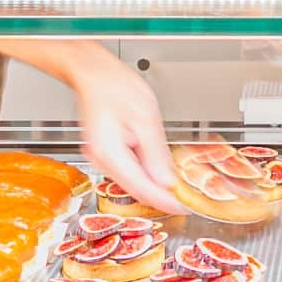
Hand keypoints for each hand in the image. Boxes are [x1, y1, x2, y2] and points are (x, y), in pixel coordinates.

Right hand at [68, 51, 179, 212]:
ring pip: (132, 181)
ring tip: (178, 187)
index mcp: (110, 153)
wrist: (94, 73)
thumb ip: (157, 154)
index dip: (167, 201)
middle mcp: (102, 160)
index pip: (143, 188)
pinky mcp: (105, 152)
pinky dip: (145, 174)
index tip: (186, 207)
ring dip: (154, 186)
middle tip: (187, 201)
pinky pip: (127, 170)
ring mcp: (101, 157)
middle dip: (162, 197)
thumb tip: (167, 182)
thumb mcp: (145, 118)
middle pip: (136, 189)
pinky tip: (159, 172)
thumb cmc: (115, 86)